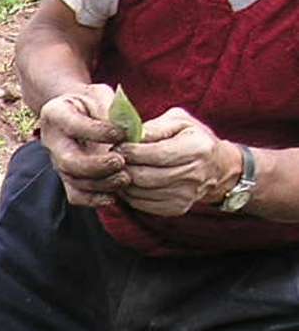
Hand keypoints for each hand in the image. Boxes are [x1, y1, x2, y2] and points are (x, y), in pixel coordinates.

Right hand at [37, 83, 127, 207]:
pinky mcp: (67, 177)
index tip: (121, 134)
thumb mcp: (101, 96)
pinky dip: (94, 199)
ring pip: (74, 180)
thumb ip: (112, 110)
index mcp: (55, 113)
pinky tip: (114, 196)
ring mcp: (57, 161)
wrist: (81, 113)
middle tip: (120, 161)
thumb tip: (129, 131)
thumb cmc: (94, 103)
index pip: (73, 125)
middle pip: (68, 161)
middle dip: (96, 165)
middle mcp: (51, 140)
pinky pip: (75, 195)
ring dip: (101, 183)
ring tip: (125, 178)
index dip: (98, 132)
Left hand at [120, 108, 241, 217]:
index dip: (130, 151)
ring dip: (122, 181)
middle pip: (143, 176)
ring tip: (120, 169)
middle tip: (113, 158)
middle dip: (122, 167)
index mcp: (196, 149)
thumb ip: (155, 127)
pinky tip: (129, 181)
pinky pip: (141, 203)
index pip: (154, 154)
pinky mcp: (176, 208)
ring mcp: (185, 195)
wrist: (217, 167)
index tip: (117, 145)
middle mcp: (193, 175)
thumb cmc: (193, 139)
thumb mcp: (180, 122)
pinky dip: (128, 193)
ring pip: (138, 192)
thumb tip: (129, 135)